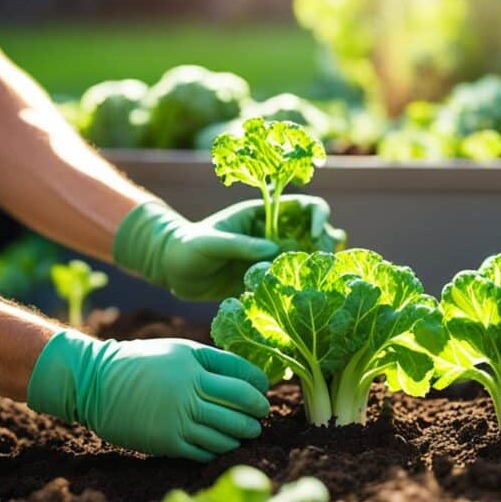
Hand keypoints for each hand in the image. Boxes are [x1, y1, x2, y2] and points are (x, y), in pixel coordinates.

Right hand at [27, 330, 269, 461]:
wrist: (97, 382)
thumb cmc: (143, 362)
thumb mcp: (179, 350)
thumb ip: (211, 361)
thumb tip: (247, 376)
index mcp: (194, 364)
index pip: (241, 374)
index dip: (259, 384)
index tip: (264, 389)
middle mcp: (190, 390)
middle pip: (240, 404)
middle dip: (258, 411)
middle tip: (263, 414)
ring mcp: (179, 418)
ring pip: (226, 432)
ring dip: (244, 434)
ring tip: (249, 431)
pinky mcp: (168, 442)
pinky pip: (204, 450)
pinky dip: (220, 449)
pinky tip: (225, 445)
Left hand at [113, 197, 341, 300]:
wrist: (174, 271)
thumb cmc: (188, 248)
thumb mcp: (210, 243)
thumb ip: (240, 245)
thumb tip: (273, 251)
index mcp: (264, 214)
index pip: (303, 207)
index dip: (317, 215)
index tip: (316, 233)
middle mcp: (275, 234)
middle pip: (316, 232)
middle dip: (326, 242)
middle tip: (323, 261)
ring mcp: (273, 257)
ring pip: (310, 257)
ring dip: (320, 264)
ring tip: (322, 277)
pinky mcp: (268, 279)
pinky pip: (294, 281)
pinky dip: (304, 286)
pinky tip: (307, 295)